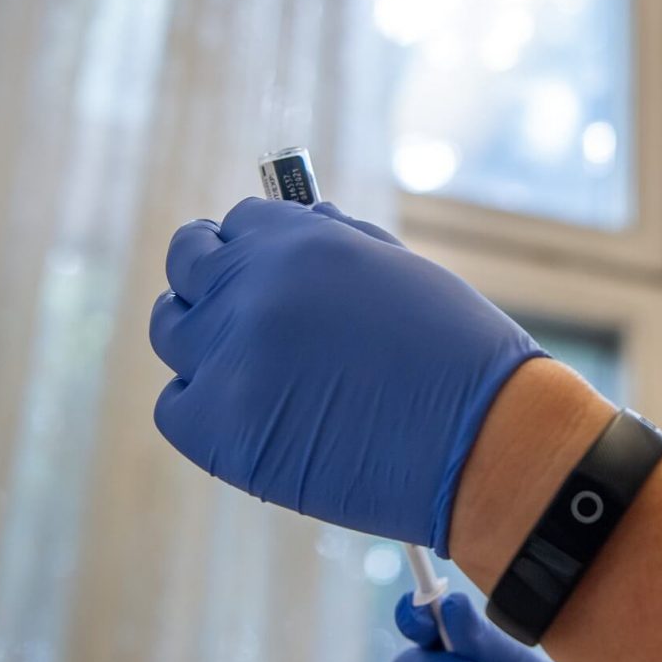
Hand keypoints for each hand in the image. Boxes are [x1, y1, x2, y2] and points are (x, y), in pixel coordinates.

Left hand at [148, 199, 544, 554]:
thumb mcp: (400, 273)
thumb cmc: (462, 359)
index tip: (261, 270)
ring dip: (204, 343)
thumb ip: (337, 243)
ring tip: (257, 370)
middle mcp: (251, 288)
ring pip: (173, 333)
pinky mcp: (219, 430)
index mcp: (297, 240)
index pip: (236, 224)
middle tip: (243, 315)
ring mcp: (228, 359)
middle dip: (212, 282)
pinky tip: (254, 417)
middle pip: (187, 267)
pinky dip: (203, 409)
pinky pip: (176, 405)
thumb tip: (299, 217)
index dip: (249, 247)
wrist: (488, 444)